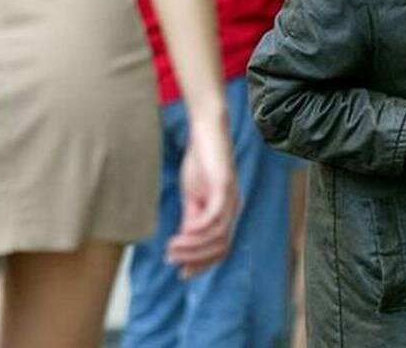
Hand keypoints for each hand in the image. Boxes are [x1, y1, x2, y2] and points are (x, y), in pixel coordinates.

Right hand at [166, 115, 238, 278]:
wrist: (206, 132)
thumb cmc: (201, 162)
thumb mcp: (192, 196)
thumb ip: (190, 219)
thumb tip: (182, 245)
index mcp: (227, 214)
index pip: (221, 250)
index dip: (202, 265)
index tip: (181, 273)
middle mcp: (233, 209)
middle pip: (221, 247)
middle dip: (195, 259)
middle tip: (171, 258)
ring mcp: (231, 198)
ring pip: (218, 235)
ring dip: (193, 246)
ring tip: (172, 246)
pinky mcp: (224, 185)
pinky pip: (216, 215)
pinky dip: (200, 228)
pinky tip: (184, 231)